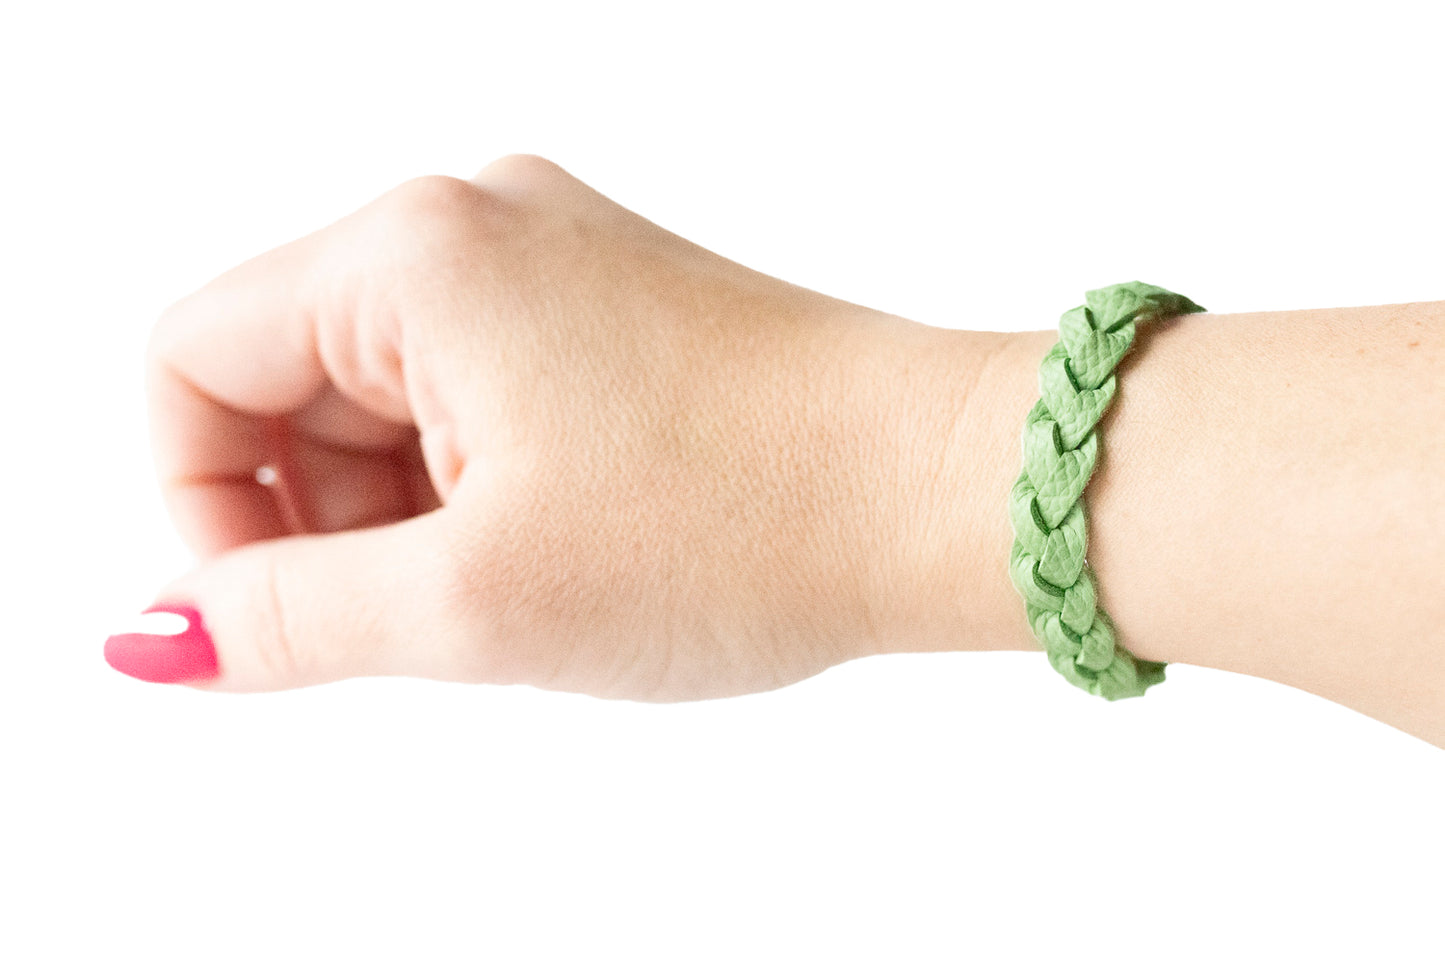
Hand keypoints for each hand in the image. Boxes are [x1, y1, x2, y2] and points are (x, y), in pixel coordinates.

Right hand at [113, 155, 1003, 698]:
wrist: (942, 490)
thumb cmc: (747, 520)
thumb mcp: (478, 602)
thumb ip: (290, 620)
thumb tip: (162, 637)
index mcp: (415, 254)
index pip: (192, 362)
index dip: (201, 508)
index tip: (279, 616)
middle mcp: (479, 224)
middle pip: (289, 379)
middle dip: (328, 518)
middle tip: (438, 610)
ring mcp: (556, 260)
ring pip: (389, 399)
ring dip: (413, 513)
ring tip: (525, 582)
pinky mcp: (614, 307)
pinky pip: (480, 397)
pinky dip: (483, 488)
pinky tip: (566, 545)